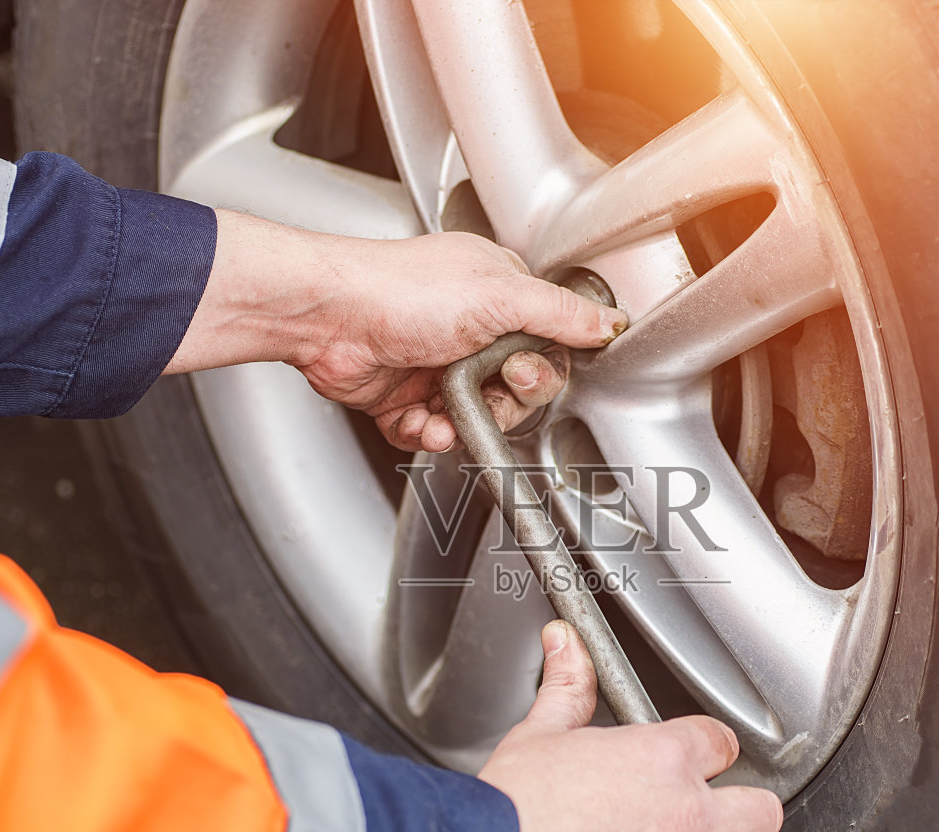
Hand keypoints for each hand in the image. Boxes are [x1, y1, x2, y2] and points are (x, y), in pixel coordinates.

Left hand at [168, 212, 626, 451]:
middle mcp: (471, 328)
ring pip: (478, 417)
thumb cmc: (399, 290)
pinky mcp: (406, 398)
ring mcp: (437, 364)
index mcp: (500, 294)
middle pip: (516, 390)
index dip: (542, 368)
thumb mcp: (501, 295)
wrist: (329, 318)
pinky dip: (430, 434)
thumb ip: (561, 314)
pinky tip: (421, 420)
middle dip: (505, 400)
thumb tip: (609, 324)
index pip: (548, 344)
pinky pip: (436, 434)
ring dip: (467, 423)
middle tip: (490, 386)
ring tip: (445, 410)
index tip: (525, 370)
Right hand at [479, 621, 794, 831]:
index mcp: (664, 761)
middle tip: (719, 822)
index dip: (710, 753)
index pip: (720, 744)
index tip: (698, 763)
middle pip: (763, 808)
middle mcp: (693, 819)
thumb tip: (565, 648)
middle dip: (745, 814)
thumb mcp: (540, 733)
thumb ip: (566, 689)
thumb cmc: (511, 809)